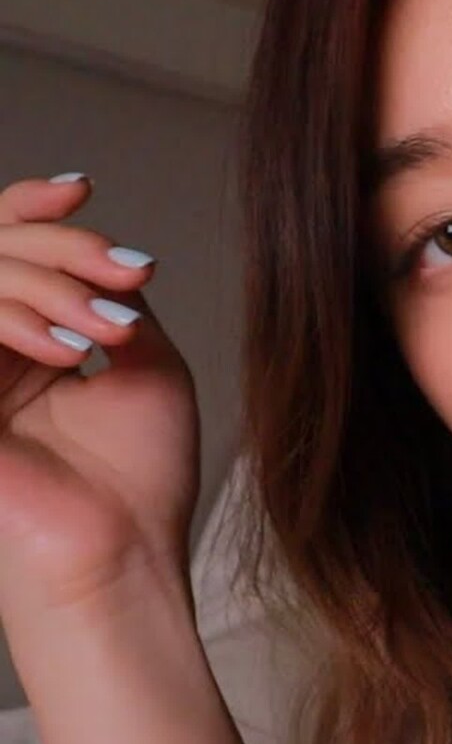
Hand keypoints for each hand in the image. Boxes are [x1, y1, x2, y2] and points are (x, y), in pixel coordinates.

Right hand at [0, 175, 198, 618]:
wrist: (118, 555)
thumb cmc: (137, 479)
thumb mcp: (145, 365)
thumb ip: (113, 298)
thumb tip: (111, 243)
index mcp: (24, 337)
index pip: (7, 245)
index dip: (34, 208)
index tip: (81, 189)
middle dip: (60, 248)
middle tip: (123, 277)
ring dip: (47, 286)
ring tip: (104, 333)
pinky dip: (12, 320)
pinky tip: (66, 352)